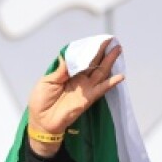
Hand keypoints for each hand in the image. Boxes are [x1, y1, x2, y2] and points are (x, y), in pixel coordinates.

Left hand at [27, 38, 124, 155]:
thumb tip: (68, 55)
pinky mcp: (88, 98)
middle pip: (93, 62)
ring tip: (118, 49)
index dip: (88, 49)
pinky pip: (102, 89)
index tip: (96, 39)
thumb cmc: (41, 102)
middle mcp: (78, 78)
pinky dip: (111, 83)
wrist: (42, 122)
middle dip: (102, 51)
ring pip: (100, 71)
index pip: (80, 58)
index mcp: (67, 73)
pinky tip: (121, 76)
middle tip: (111, 39)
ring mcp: (84, 88)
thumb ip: (60, 69)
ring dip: (109, 61)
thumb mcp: (47, 81)